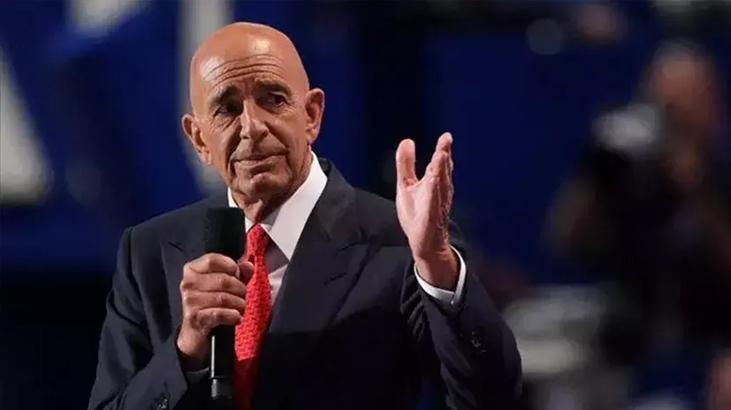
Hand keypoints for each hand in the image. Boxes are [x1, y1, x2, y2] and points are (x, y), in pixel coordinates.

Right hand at [176, 253, 252, 367]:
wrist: (195, 332)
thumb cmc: (210, 304)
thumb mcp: (224, 286)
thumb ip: (239, 274)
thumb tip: (249, 265)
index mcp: (192, 270)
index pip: (213, 260)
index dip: (230, 266)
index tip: (237, 274)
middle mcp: (188, 284)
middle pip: (223, 280)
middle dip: (239, 289)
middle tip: (242, 296)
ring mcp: (190, 301)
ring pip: (224, 298)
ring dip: (239, 304)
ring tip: (240, 308)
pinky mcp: (194, 317)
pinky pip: (220, 313)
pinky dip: (233, 316)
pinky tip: (236, 317)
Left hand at [395, 132, 457, 289]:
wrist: (423, 242)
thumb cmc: (418, 213)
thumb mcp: (406, 184)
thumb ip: (406, 164)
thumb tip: (407, 141)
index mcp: (434, 182)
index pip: (439, 163)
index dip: (442, 150)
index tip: (446, 136)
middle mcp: (439, 191)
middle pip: (442, 170)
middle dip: (444, 155)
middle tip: (447, 139)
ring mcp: (437, 203)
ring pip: (440, 184)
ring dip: (442, 170)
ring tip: (442, 155)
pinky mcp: (432, 216)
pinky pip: (434, 202)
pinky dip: (435, 192)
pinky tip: (434, 181)